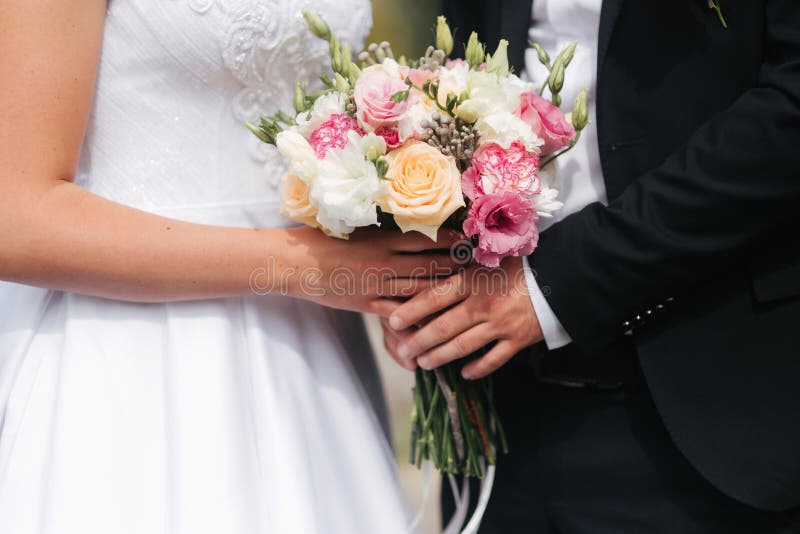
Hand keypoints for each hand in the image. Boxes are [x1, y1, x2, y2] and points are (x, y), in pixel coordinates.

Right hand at [271, 226, 460, 313]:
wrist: (295, 262)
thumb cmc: (323, 239)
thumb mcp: (356, 230)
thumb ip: (383, 232)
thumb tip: (410, 227)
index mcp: (382, 239)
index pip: (426, 239)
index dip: (451, 242)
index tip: (470, 241)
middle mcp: (384, 261)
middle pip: (429, 265)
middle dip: (457, 267)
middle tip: (481, 268)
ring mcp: (377, 284)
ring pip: (419, 289)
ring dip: (444, 290)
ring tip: (467, 292)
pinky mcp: (367, 304)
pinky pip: (398, 312)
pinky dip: (418, 317)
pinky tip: (435, 322)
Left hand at [382, 257, 543, 378]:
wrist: (564, 276)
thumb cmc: (523, 263)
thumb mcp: (490, 259)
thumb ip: (463, 268)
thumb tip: (431, 269)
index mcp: (474, 280)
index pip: (434, 297)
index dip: (411, 311)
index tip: (392, 321)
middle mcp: (483, 304)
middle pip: (443, 327)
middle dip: (419, 341)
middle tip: (403, 351)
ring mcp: (501, 325)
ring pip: (463, 346)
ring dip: (440, 356)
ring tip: (423, 364)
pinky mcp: (518, 340)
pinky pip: (493, 359)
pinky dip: (477, 368)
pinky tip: (464, 373)